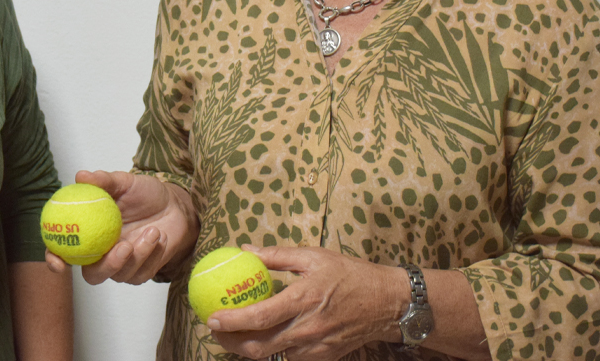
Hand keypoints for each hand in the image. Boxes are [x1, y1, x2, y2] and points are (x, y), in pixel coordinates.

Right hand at [45, 170, 198, 284]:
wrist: (174, 205)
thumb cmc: (145, 193)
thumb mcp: (126, 182)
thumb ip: (104, 181)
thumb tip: (81, 175)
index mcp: (88, 232)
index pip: (63, 250)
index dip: (55, 259)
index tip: (58, 262)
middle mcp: (101, 252)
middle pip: (92, 275)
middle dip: (108, 265)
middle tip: (124, 247)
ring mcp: (121, 265)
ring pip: (121, 275)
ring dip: (139, 254)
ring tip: (152, 231)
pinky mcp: (141, 272)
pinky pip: (143, 273)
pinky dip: (152, 254)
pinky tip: (159, 237)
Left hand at [207, 246, 405, 360]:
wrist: (387, 303)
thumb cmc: (350, 274)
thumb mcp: (313, 256)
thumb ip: (276, 255)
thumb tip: (245, 248)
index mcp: (303, 299)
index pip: (259, 316)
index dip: (231, 321)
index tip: (211, 317)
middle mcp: (307, 329)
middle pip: (258, 346)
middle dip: (230, 342)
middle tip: (215, 330)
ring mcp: (316, 347)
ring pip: (272, 356)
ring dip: (248, 348)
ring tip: (232, 334)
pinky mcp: (323, 357)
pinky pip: (290, 358)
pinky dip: (272, 350)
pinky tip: (262, 337)